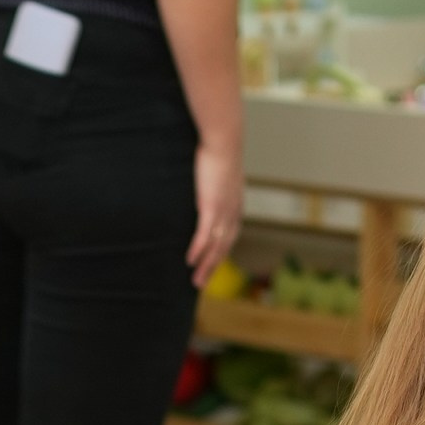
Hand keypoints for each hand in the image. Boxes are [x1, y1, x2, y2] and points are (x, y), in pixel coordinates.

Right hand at [187, 139, 243, 287]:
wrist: (224, 141)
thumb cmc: (219, 152)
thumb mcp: (219, 173)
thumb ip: (213, 184)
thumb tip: (205, 186)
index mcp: (235, 206)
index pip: (230, 236)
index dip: (221, 253)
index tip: (211, 264)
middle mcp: (232, 213)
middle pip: (224, 247)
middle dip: (213, 267)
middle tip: (201, 283)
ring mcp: (223, 212)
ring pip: (216, 246)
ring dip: (206, 265)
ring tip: (196, 281)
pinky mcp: (211, 207)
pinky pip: (204, 235)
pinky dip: (198, 250)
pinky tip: (190, 261)